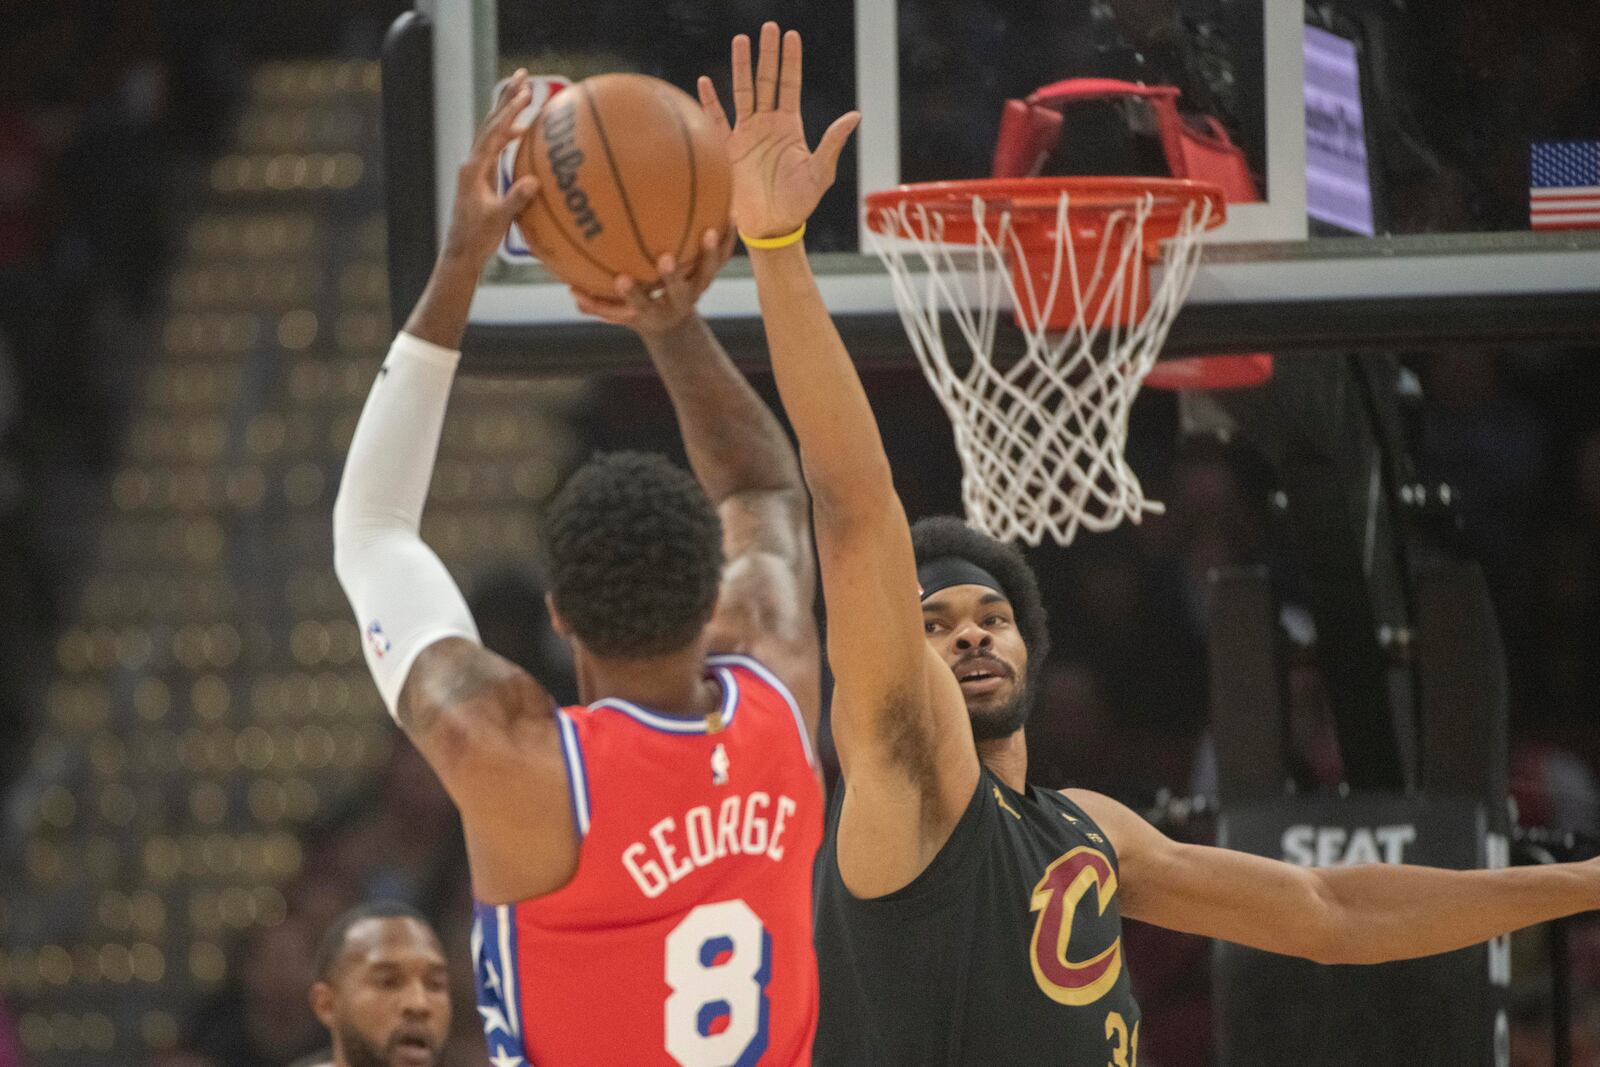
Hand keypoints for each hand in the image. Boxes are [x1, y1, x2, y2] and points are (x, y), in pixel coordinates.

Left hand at [438, 69, 540, 267]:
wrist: (461, 252)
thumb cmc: (478, 238)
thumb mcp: (498, 219)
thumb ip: (515, 199)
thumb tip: (534, 180)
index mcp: (473, 169)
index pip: (494, 133)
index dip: (510, 111)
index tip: (525, 93)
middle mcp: (472, 163)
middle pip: (491, 123)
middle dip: (507, 98)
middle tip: (522, 76)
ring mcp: (475, 168)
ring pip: (492, 132)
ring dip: (508, 112)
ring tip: (524, 94)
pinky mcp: (480, 176)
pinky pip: (496, 147)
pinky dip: (509, 134)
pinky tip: (523, 132)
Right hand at [572, 226, 736, 336]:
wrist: (672, 324)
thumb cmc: (637, 311)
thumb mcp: (616, 313)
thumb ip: (594, 304)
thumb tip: (568, 289)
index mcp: (653, 312)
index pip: (640, 304)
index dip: (632, 294)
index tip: (621, 279)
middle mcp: (678, 302)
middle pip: (678, 291)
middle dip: (671, 276)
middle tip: (665, 258)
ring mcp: (698, 288)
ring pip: (707, 273)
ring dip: (710, 253)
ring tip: (711, 230)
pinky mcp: (711, 274)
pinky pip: (724, 256)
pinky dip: (728, 236)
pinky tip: (730, 211)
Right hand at [698, 23, 859, 241]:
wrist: (771, 228)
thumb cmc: (798, 203)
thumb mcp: (819, 173)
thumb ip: (832, 143)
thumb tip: (854, 116)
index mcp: (790, 126)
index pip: (790, 85)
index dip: (790, 60)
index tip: (791, 35)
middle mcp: (767, 124)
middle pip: (766, 80)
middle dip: (767, 53)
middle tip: (768, 27)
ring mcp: (746, 135)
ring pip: (742, 92)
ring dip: (741, 66)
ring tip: (741, 40)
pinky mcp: (727, 150)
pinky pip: (716, 120)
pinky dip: (710, 101)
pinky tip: (704, 80)